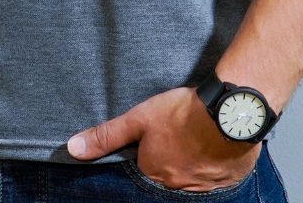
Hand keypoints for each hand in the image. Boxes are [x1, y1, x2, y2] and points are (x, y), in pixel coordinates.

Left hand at [67, 86, 259, 191]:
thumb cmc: (182, 114)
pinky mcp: (224, 182)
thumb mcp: (139, 118)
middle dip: (170, 159)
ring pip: (190, 178)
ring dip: (191, 164)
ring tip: (195, 140)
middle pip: (167, 175)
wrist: (229, 114)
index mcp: (152, 172)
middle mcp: (174, 186)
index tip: (158, 139)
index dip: (150, 151)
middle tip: (179, 138)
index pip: (144, 167)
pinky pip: (213, 180)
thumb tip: (73, 149)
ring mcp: (201, 187)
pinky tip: (214, 149)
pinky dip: (211, 167)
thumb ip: (107, 135)